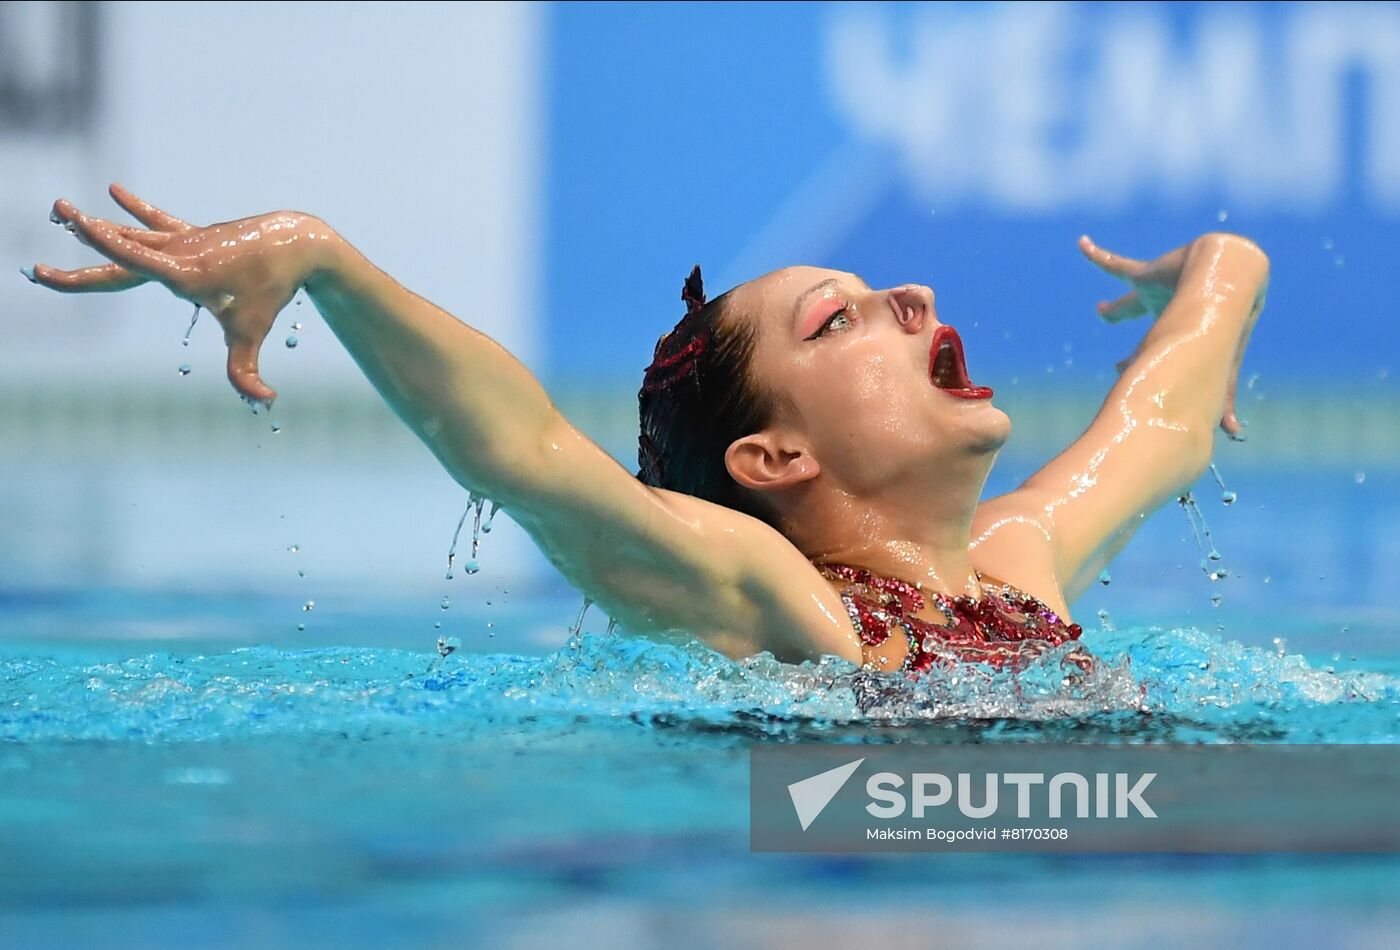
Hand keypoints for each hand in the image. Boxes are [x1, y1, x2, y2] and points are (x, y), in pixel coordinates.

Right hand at [25, 184, 335, 403]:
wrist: (294, 244)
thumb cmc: (271, 290)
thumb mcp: (254, 332)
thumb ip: (246, 370)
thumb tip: (264, 400)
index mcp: (184, 275)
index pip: (133, 264)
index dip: (97, 256)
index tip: (69, 242)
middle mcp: (177, 255)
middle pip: (119, 258)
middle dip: (80, 264)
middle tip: (37, 267)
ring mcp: (183, 242)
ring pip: (132, 236)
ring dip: (97, 227)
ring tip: (59, 208)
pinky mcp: (193, 236)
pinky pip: (159, 222)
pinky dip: (137, 209)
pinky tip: (114, 190)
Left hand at [1078, 233, 1262, 439]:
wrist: (1230, 283)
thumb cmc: (1228, 326)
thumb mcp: (1221, 366)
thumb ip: (1223, 397)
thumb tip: (1233, 434)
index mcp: (1184, 327)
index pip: (1155, 343)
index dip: (1136, 357)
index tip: (1118, 370)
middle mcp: (1169, 307)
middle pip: (1141, 310)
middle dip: (1122, 313)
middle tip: (1103, 317)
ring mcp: (1158, 289)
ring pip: (1130, 293)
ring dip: (1117, 297)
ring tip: (1098, 304)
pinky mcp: (1146, 273)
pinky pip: (1115, 263)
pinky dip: (1097, 255)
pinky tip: (1081, 244)